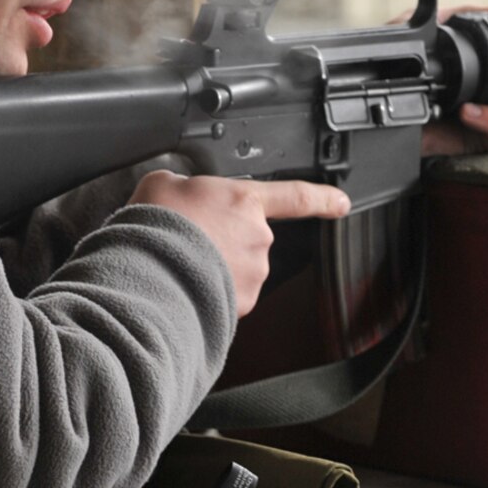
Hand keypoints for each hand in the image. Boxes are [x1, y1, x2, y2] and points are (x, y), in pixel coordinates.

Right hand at [127, 172, 349, 316]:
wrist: (148, 273)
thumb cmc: (156, 226)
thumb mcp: (163, 183)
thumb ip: (184, 185)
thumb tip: (182, 194)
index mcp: (244, 201)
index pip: (296, 197)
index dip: (322, 198)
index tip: (340, 203)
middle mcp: (257, 237)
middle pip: (249, 237)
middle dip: (224, 239)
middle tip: (188, 238)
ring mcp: (252, 274)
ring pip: (239, 268)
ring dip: (216, 266)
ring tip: (180, 262)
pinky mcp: (241, 304)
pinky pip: (229, 294)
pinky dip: (210, 290)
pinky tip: (184, 283)